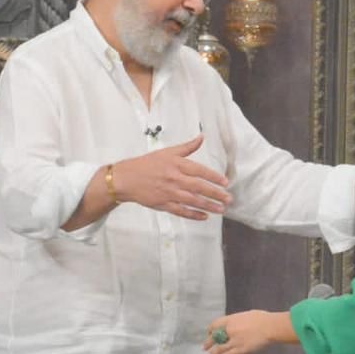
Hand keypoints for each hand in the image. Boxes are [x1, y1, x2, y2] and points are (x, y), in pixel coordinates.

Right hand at [112, 135, 230, 220]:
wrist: (126, 178)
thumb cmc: (146, 164)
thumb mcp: (167, 152)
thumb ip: (187, 147)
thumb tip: (202, 137)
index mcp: (176, 164)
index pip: (199, 170)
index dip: (214, 177)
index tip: (225, 182)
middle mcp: (174, 178)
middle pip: (199, 187)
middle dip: (215, 194)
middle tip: (228, 199)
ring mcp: (169, 193)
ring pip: (192, 201)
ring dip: (208, 206)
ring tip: (221, 209)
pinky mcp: (163, 204)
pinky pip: (181, 211)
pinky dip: (193, 215)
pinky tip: (204, 216)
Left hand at [202, 309, 294, 353]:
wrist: (270, 326)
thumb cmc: (262, 319)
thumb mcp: (246, 315)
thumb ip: (238, 321)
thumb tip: (235, 325)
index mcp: (231, 319)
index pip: (215, 324)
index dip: (210, 330)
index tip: (209, 334)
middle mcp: (230, 330)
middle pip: (215, 337)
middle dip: (209, 343)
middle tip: (204, 347)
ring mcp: (235, 340)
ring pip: (220, 348)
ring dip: (213, 352)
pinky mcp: (241, 349)